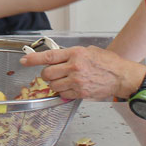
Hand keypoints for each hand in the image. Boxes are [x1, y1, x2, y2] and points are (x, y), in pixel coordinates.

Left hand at [19, 45, 145, 100]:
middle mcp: (74, 67)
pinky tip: (70, 87)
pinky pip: (63, 94)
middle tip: (50, 73)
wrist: (121, 76)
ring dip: (54, 84)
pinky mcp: (80, 92)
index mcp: (75, 53)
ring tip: (63, 80)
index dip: (33, 59)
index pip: (49, 56)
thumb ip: (71, 54)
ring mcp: (76, 81)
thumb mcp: (88, 51)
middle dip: (46, 74)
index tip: (24, 60)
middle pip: (47, 73)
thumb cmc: (107, 62)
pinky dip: (63, 92)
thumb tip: (57, 57)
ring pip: (53, 85)